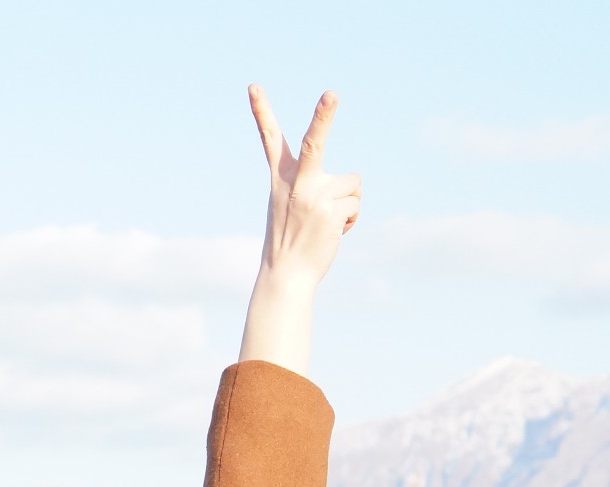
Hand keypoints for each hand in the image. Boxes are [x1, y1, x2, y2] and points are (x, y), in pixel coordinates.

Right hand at [237, 86, 357, 373]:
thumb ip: (314, 186)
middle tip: (331, 92)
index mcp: (281, 178)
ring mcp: (313, 197)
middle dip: (324, 115)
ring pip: (351, 184)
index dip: (261, 111)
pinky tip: (334, 233)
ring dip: (348, 204)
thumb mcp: (293, 206)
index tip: (253, 86)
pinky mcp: (331, 212)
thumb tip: (353, 184)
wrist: (286, 276)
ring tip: (328, 224)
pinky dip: (351, 220)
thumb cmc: (291, 240)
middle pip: (315, 142)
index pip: (270, 139)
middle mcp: (296, 183)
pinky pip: (356, 204)